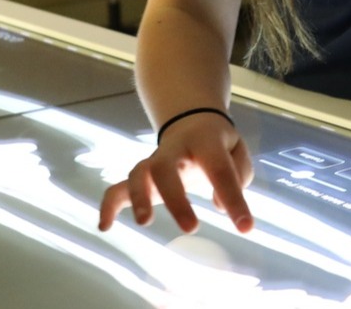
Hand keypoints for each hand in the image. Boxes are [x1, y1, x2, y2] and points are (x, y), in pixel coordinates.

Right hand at [96, 112, 253, 234]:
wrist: (191, 121)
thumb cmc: (218, 143)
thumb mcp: (238, 149)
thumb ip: (239, 174)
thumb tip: (220, 204)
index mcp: (205, 142)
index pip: (219, 170)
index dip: (234, 200)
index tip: (246, 228)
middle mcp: (174, 150)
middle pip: (166, 168)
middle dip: (175, 199)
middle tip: (191, 229)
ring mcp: (153, 162)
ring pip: (138, 174)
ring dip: (139, 198)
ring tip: (144, 223)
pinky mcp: (140, 178)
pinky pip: (117, 188)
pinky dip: (108, 206)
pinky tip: (104, 227)